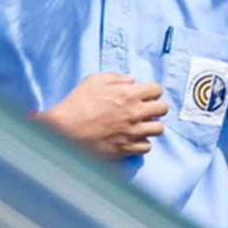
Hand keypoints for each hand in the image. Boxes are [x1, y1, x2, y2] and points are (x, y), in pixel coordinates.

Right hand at [36, 72, 167, 157]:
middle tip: (147, 109)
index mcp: (129, 94)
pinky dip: (142, 143)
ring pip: (158, 129)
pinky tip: (133, 138)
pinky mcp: (126, 149)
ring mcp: (132, 133)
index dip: (152, 91)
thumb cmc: (77, 103)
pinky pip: (147, 147)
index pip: (157, 89)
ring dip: (151, 125)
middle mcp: (135, 113)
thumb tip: (131, 80)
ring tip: (141, 125)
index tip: (146, 94)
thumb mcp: (94, 80)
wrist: (64, 130)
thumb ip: (116, 77)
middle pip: (163, 109)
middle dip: (156, 107)